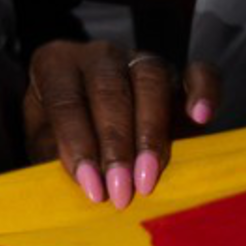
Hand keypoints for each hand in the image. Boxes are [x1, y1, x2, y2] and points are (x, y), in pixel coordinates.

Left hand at [24, 40, 216, 206]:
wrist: (91, 121)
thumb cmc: (60, 132)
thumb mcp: (42, 142)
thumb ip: (53, 155)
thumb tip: (82, 180)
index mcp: (54, 64)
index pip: (64, 101)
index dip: (77, 144)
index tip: (91, 185)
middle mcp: (98, 55)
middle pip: (109, 91)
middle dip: (116, 146)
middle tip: (121, 190)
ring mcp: (139, 60)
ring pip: (150, 81)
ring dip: (151, 133)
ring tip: (148, 174)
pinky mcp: (180, 72)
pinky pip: (199, 72)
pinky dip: (203, 91)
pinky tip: (200, 119)